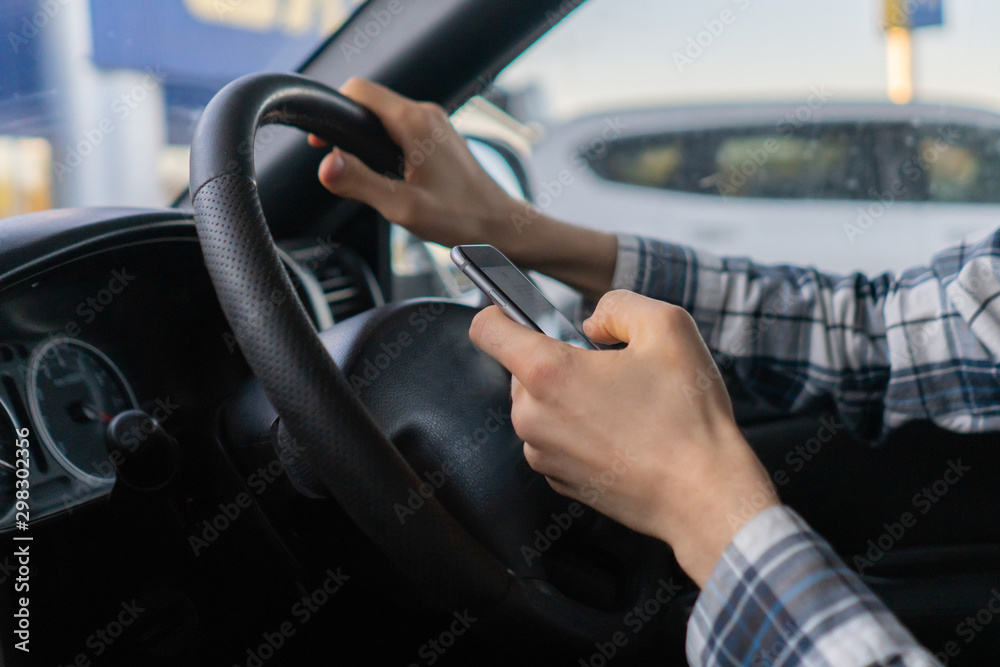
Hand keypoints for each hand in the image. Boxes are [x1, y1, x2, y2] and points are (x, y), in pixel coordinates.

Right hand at [311, 78, 617, 299]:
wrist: (501, 227)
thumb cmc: (462, 219)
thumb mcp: (403, 207)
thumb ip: (360, 183)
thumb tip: (325, 165)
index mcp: (415, 122)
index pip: (359, 91)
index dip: (333, 112)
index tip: (322, 142)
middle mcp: (427, 114)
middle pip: (370, 103)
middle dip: (349, 130)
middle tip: (340, 166)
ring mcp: (435, 124)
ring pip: (385, 118)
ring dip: (368, 142)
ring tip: (366, 176)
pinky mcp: (439, 137)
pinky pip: (401, 130)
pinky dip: (386, 148)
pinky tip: (389, 177)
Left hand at [468, 290, 778, 586]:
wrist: (705, 496)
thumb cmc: (687, 415)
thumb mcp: (667, 326)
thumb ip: (617, 305)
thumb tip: (591, 324)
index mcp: (547, 372)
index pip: (486, 329)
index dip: (499, 311)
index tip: (519, 313)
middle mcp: (532, 417)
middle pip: (521, 369)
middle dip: (558, 360)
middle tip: (609, 369)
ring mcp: (542, 454)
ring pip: (540, 406)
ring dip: (570, 398)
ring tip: (624, 406)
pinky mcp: (559, 481)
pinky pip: (556, 440)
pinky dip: (580, 431)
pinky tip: (623, 435)